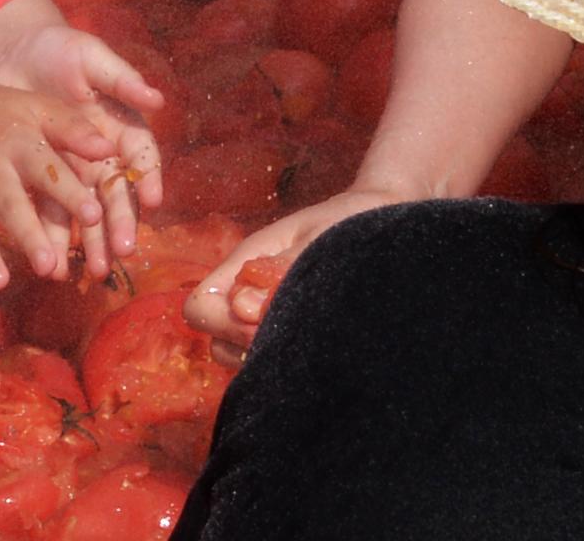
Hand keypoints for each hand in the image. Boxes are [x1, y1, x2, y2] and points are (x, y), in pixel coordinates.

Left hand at [0, 12, 167, 269]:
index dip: (149, 178)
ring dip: (92, 242)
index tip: (153, 199)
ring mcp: (74, 169)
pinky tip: (57, 263)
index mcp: (121, 125)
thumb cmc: (60, 50)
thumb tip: (157, 99)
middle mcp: (103, 153)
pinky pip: (51, 213)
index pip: (143, 157)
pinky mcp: (43, 179)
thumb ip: (121, 79)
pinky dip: (56, 238)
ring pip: (88, 212)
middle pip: (117, 193)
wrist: (13, 52)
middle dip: (121, 222)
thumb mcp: (91, 57)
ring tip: (95, 269)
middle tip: (123, 250)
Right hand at [0, 73, 116, 306]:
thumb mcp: (43, 109)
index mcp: (19, 146)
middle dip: (28, 236)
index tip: (95, 216)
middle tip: (48, 265)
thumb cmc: (11, 114)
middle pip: (9, 206)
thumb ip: (74, 130)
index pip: (47, 171)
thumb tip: (108, 149)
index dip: (71, 193)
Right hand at [186, 185, 409, 349]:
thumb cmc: (350, 224)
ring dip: (261, 357)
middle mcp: (247, 293)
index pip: (200, 306)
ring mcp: (264, 316)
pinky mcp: (288, 333)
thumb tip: (241, 307)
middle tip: (289, 337)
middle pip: (214, 338)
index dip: (222, 323)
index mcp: (245, 263)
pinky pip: (265, 360)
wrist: (383, 221)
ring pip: (236, 355)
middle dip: (241, 346)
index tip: (262, 322)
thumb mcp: (319, 239)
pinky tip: (315, 351)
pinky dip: (281, 361)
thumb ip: (281, 270)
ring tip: (304, 343)